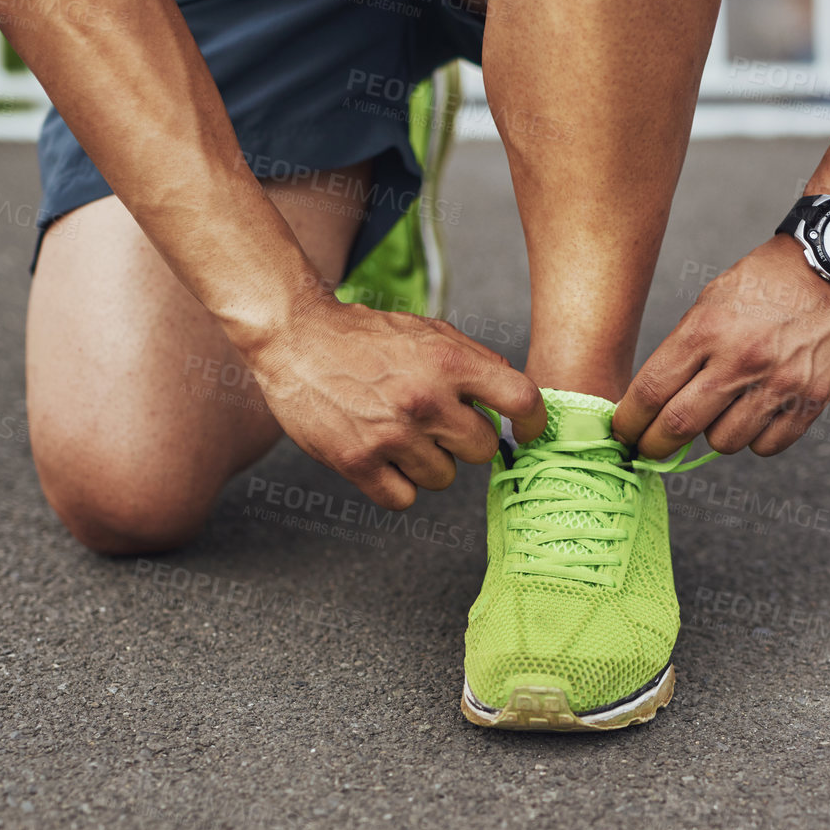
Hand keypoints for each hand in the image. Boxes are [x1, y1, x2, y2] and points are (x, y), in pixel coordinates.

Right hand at [240, 294, 545, 507]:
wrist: (296, 338)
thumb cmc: (365, 336)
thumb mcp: (428, 331)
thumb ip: (473, 362)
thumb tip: (514, 399)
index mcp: (448, 361)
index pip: (520, 400)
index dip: (533, 421)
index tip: (526, 431)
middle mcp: (425, 399)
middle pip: (481, 450)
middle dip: (464, 440)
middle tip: (436, 424)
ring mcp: (391, 434)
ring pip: (443, 478)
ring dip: (427, 463)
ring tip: (400, 435)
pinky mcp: (357, 461)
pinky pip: (403, 499)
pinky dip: (396, 485)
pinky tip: (381, 458)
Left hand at [614, 235, 829, 457]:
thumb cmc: (764, 284)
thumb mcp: (710, 302)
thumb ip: (684, 351)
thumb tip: (653, 404)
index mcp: (708, 329)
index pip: (651, 391)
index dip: (629, 421)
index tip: (623, 432)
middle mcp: (741, 359)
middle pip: (679, 426)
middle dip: (655, 445)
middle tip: (649, 449)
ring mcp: (779, 382)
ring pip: (723, 442)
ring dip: (713, 436)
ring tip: (722, 411)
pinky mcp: (812, 398)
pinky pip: (767, 446)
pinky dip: (755, 439)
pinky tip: (756, 415)